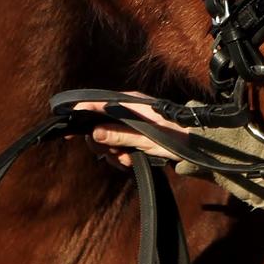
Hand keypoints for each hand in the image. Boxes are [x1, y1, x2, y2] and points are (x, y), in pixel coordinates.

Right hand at [71, 92, 189, 168]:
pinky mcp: (133, 133)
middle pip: (97, 124)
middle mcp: (127, 109)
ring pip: (106, 137)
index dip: (81, 113)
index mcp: (129, 103)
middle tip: (113, 154)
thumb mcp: (147, 138)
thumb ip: (121, 135)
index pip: (98, 103)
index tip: (67, 126)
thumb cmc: (175, 136)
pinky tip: (130, 160)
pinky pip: (116, 144)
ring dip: (113, 152)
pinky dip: (120, 154)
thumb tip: (95, 134)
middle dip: (102, 143)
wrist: (196, 143)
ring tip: (128, 159)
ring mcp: (129, 121)